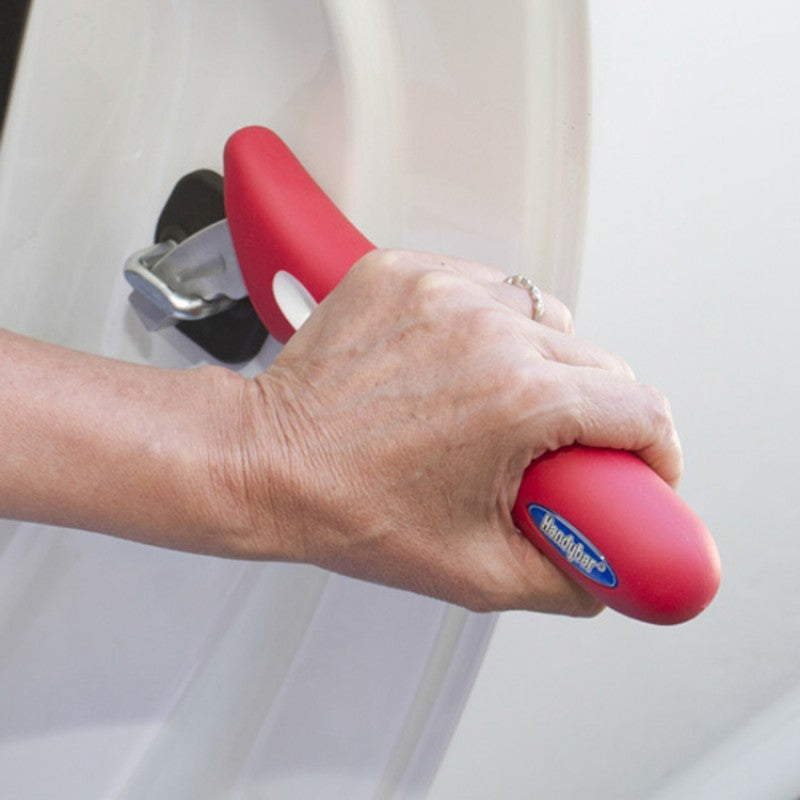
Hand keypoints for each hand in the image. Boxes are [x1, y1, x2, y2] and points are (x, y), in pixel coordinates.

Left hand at [225, 249, 681, 614]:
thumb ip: (563, 581)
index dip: (654, 451)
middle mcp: (490, 331)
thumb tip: (607, 572)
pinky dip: (488, 322)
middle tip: (557, 450)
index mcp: (518, 400)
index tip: (639, 468)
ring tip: (499, 402)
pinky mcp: (407, 273)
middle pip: (600, 362)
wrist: (264, 462)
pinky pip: (485, 287)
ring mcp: (445, 293)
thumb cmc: (346, 511)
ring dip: (543, 360)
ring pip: (545, 317)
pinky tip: (456, 361)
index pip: (641, 410)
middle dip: (597, 413)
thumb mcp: (473, 573)